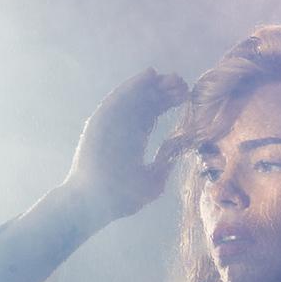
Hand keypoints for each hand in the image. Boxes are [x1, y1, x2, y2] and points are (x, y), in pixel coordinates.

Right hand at [65, 68, 187, 217]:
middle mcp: (121, 129)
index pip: (152, 115)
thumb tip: (180, 147)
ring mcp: (110, 124)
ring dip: (151, 85)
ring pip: (133, 97)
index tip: (186, 96)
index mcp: (133, 140)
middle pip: (144, 102)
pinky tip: (149, 76)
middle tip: (182, 82)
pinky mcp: (100, 122)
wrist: (94, 205)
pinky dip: (133, 86)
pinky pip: (118, 99)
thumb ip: (165, 163)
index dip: (168, 103)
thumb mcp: (153, 181)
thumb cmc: (121, 198)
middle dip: (163, 91)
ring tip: (171, 77)